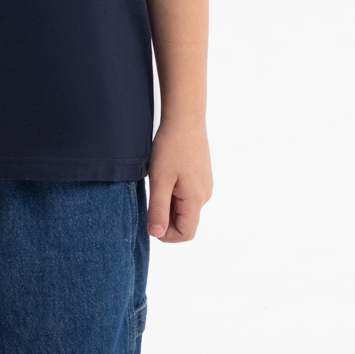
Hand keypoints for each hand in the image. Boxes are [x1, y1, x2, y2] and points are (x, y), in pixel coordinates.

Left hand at [146, 121, 212, 241]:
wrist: (185, 119)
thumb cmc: (171, 147)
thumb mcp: (160, 179)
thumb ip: (158, 208)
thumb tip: (156, 233)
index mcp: (196, 199)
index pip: (185, 234)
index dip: (166, 234)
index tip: (150, 217)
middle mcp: (204, 196)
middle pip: (184, 222)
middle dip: (165, 216)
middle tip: (153, 193)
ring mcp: (204, 187)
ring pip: (184, 209)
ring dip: (168, 203)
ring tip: (160, 180)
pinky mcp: (201, 178)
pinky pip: (187, 196)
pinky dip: (174, 193)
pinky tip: (167, 175)